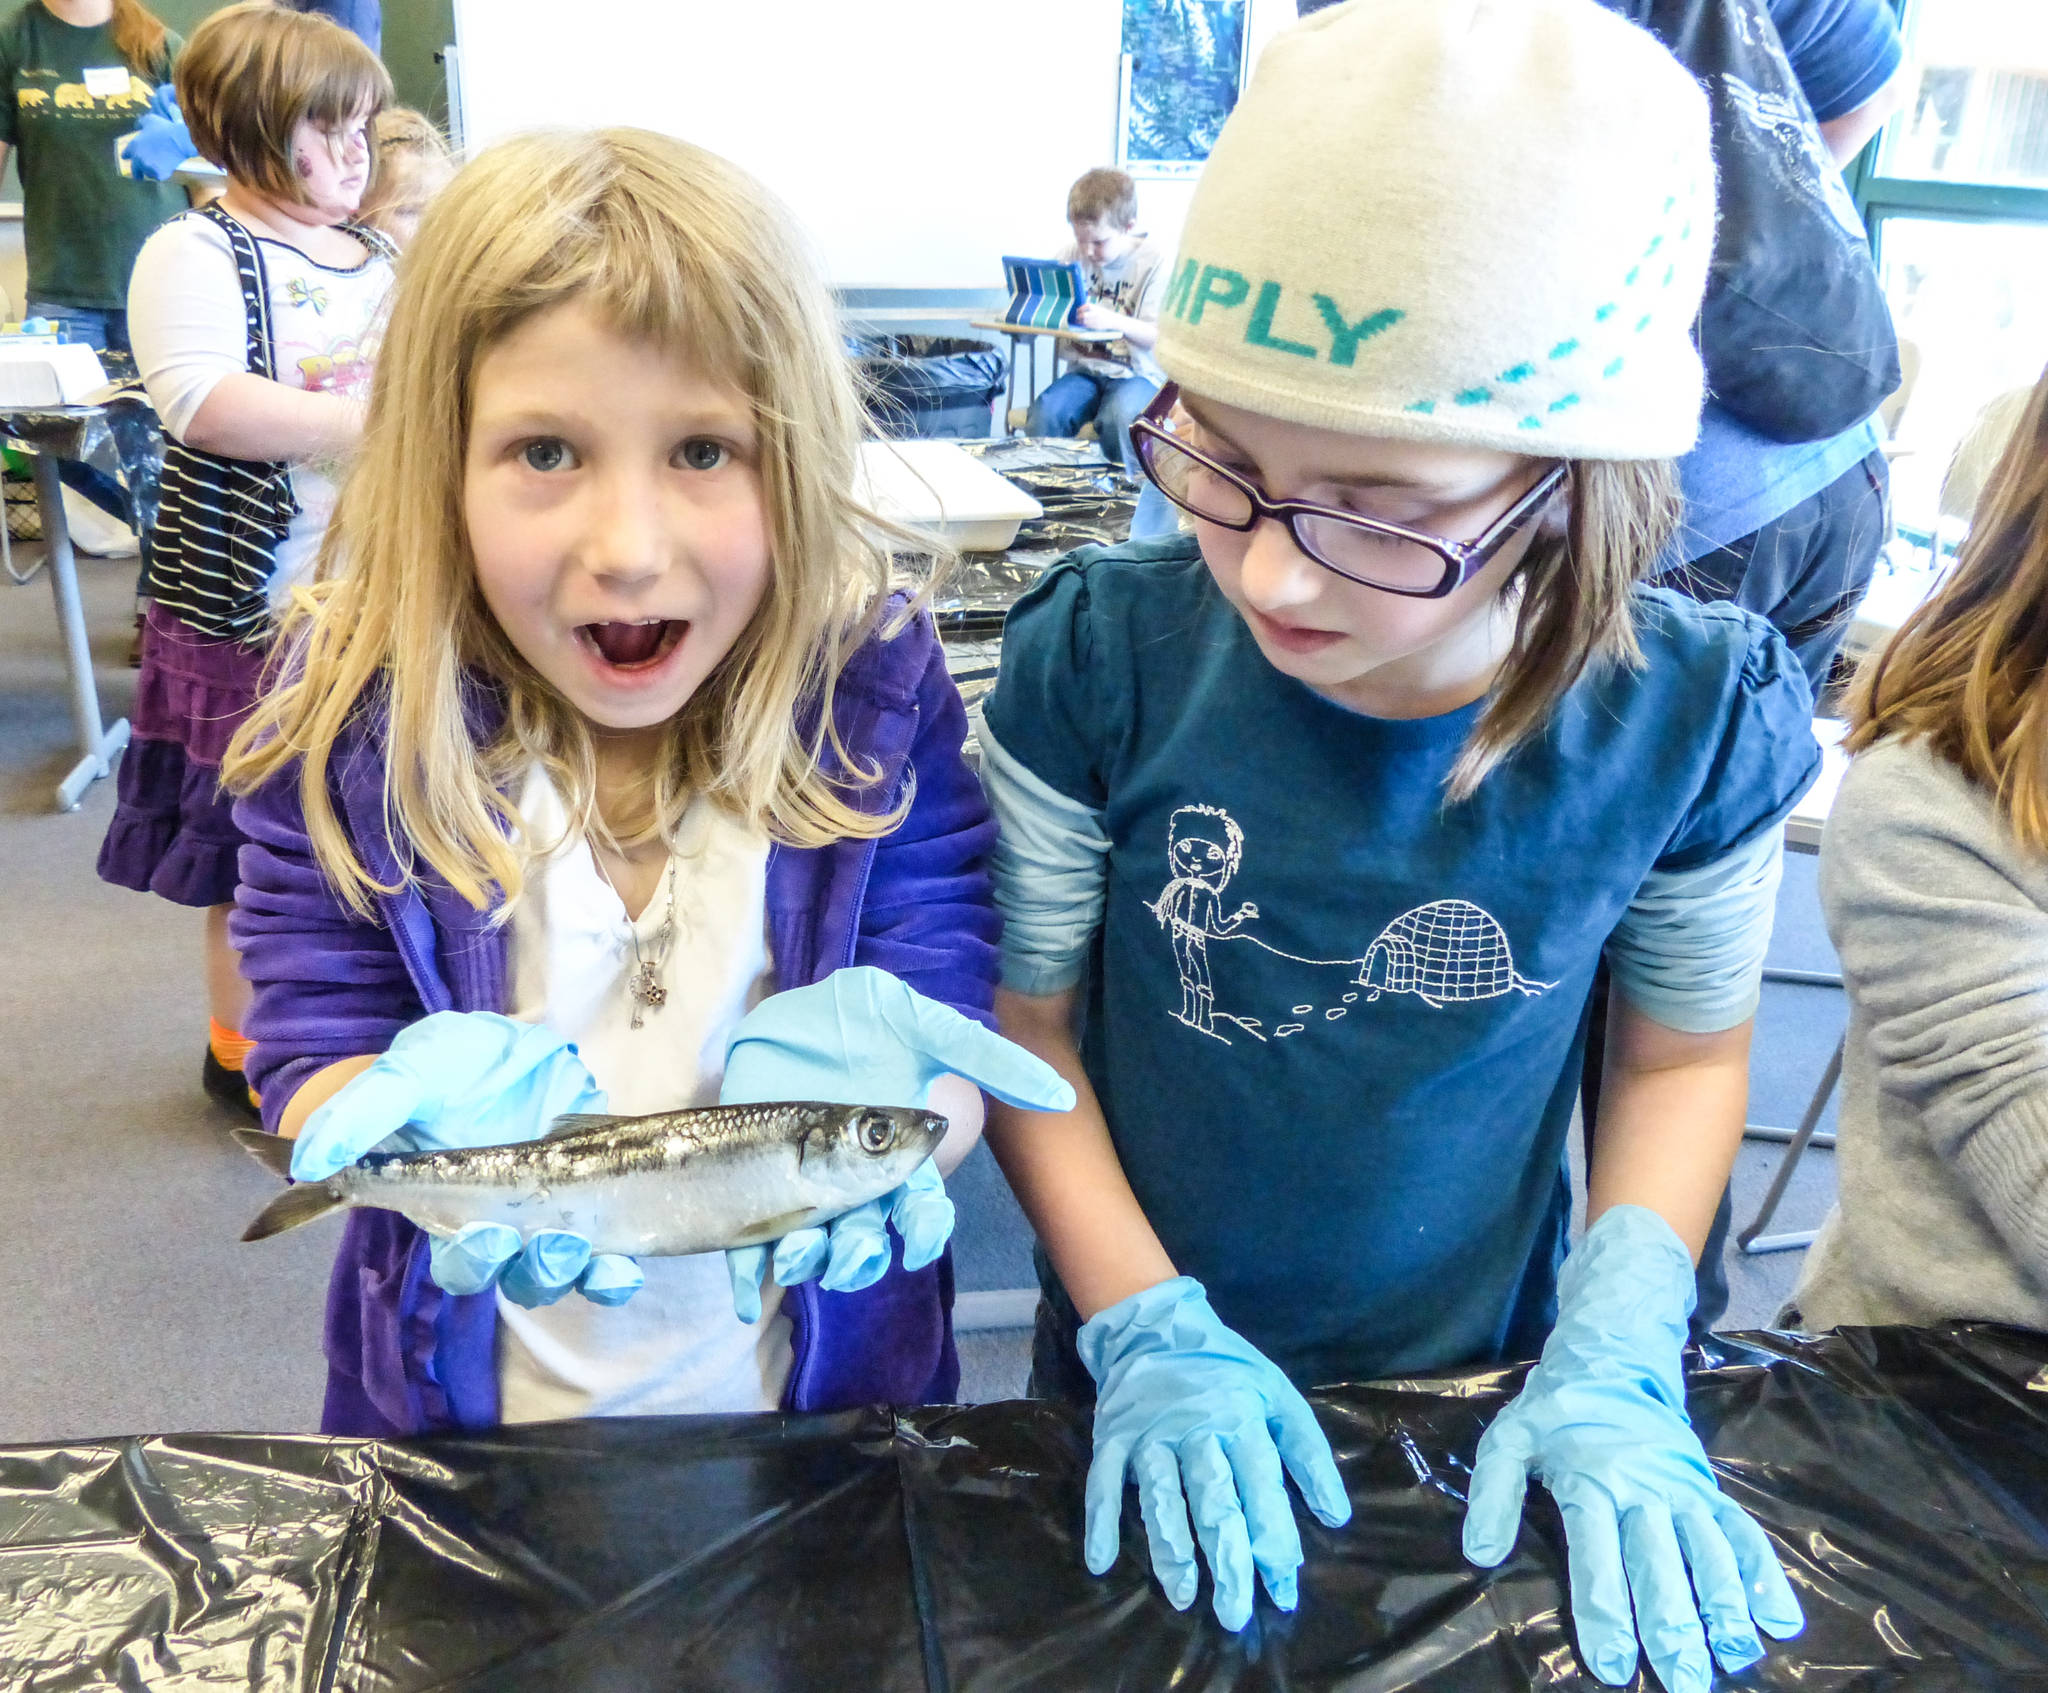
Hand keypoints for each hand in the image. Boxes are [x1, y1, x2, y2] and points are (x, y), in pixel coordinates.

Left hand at [116, 85, 194, 181]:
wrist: (179, 140)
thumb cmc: (164, 128)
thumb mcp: (150, 119)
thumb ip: (141, 123)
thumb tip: (137, 126)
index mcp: (133, 146)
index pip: (126, 154)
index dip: (128, 155)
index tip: (129, 157)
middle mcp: (138, 159)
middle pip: (135, 171)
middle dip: (137, 173)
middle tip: (140, 175)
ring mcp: (148, 168)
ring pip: (148, 174)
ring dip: (151, 172)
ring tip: (157, 168)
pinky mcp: (160, 175)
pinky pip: (159, 177)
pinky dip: (162, 174)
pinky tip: (165, 170)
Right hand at [293, 1011, 643, 1307]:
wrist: (526, 1043)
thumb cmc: (459, 1062)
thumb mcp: (411, 1071)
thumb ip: (362, 1113)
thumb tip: (307, 1164)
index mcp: (450, 1205)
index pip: (453, 1258)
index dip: (468, 1261)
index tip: (481, 1236)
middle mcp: (497, 1221)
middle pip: (503, 1273)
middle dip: (516, 1267)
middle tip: (531, 1238)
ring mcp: (549, 1215)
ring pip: (550, 1274)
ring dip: (562, 1270)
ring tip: (571, 1242)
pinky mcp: (596, 1204)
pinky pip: (605, 1262)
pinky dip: (613, 1273)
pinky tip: (619, 1263)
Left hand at [719, 967, 1073, 1318]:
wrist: (789, 1003)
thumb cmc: (862, 1017)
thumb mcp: (924, 1027)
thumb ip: (987, 1059)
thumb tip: (1062, 1096)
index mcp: (899, 1156)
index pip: (920, 1209)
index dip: (923, 1233)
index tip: (917, 1243)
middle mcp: (855, 1182)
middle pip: (866, 1238)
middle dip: (862, 1256)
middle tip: (851, 1253)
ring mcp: (802, 1187)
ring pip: (814, 1247)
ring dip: (808, 1264)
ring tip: (795, 1259)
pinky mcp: (753, 1183)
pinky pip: (750, 1241)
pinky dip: (748, 1274)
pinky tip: (746, 1293)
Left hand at [1074, 302, 1123, 333]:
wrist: (1113, 320)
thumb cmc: (1104, 314)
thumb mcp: (1098, 309)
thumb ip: (1091, 308)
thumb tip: (1080, 309)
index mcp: (1096, 308)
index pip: (1086, 306)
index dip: (1080, 308)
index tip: (1077, 310)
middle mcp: (1096, 314)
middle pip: (1084, 315)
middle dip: (1078, 316)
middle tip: (1076, 316)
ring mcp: (1096, 320)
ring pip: (1084, 321)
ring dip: (1079, 321)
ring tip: (1077, 321)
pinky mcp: (1096, 326)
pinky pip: (1087, 326)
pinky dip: (1083, 325)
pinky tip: (1082, 324)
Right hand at [1079, 1276, 1350, 1630]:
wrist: (1155, 1327)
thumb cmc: (1226, 1369)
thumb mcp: (1279, 1395)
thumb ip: (1307, 1453)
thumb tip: (1337, 1516)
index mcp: (1242, 1420)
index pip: (1262, 1488)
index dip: (1274, 1540)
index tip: (1283, 1589)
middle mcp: (1196, 1431)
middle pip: (1214, 1502)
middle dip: (1227, 1560)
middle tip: (1235, 1613)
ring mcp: (1150, 1435)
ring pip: (1162, 1498)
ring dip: (1170, 1549)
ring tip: (1183, 1597)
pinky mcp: (1113, 1437)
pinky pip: (1102, 1482)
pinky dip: (1100, 1520)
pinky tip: (1100, 1561)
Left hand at [1462, 1206, 1803, 1690]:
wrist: (1613, 1357)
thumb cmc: (1555, 1409)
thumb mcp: (1508, 1439)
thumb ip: (1493, 1494)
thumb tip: (1479, 1555)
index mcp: (1591, 1481)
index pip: (1597, 1556)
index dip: (1604, 1612)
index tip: (1610, 1665)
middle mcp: (1643, 1489)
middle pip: (1661, 1564)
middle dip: (1673, 1627)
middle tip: (1683, 1682)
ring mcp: (1682, 1489)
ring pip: (1709, 1552)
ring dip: (1724, 1607)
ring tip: (1735, 1658)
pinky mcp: (1708, 1488)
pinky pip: (1742, 1532)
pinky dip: (1764, 1575)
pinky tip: (1780, 1621)